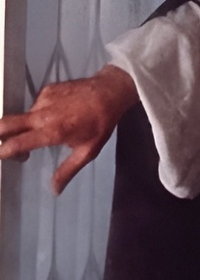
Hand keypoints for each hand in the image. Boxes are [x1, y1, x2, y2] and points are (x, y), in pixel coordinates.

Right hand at [0, 65, 139, 194]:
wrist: (109, 92)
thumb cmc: (100, 124)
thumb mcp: (87, 151)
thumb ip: (68, 170)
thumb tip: (54, 190)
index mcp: (52, 131)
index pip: (17, 142)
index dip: (4, 151)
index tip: (1, 156)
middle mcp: (42, 114)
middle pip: (6, 123)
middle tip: (6, 146)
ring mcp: (43, 99)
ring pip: (22, 116)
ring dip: (25, 127)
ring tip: (42, 133)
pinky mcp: (46, 89)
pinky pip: (35, 105)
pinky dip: (38, 114)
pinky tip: (54, 117)